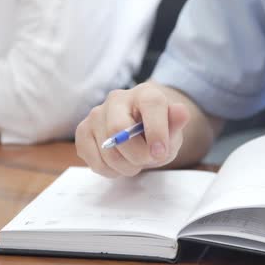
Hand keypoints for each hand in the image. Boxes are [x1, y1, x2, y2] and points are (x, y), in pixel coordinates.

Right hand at [75, 82, 189, 177]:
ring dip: (126, 167)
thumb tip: (181, 111)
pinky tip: (119, 163)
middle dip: (137, 155)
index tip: (160, 153)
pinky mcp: (83, 132)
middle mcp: (117, 98)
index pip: (151, 106)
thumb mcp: (172, 130)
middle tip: (148, 160)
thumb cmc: (157, 131)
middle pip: (118, 130)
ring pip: (107, 151)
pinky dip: (110, 171)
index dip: (156, 132)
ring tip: (135, 162)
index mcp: (145, 93)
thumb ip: (176, 123)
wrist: (139, 134)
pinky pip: (94, 161)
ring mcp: (96, 114)